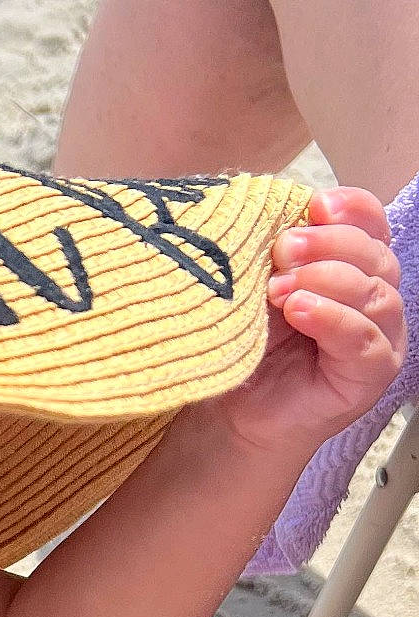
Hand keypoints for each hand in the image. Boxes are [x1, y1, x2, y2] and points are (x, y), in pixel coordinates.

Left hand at [196, 186, 403, 458]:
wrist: (236, 412)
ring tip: (279, 289)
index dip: (351, 209)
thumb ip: (279, 254)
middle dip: (327, 245)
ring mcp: (380, 335)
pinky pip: (364, 338)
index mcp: (353, 267)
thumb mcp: (261, 286)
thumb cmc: (250, 345)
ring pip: (374, 293)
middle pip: (374, 254)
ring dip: (326, 281)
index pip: (371, 225)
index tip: (315, 204)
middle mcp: (375, 297)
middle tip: (283, 250)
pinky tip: (300, 310)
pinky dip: (332, 318)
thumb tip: (280, 218)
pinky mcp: (374, 372)